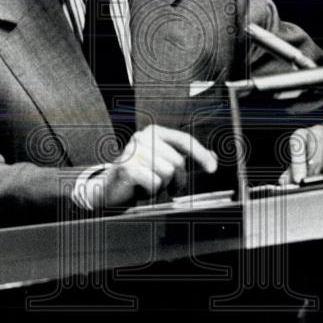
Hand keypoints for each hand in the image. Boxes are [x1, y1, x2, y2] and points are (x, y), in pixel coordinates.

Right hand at [91, 124, 218, 208]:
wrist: (110, 189)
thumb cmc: (139, 175)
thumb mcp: (164, 162)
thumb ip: (187, 158)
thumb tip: (213, 156)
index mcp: (154, 132)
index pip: (184, 140)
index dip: (201, 154)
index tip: (212, 168)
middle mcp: (143, 137)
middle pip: (178, 161)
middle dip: (177, 179)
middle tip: (166, 186)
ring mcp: (134, 151)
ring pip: (167, 173)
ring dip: (161, 186)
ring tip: (149, 184)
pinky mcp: (127, 167)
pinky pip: (155, 183)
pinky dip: (151, 191)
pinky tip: (140, 188)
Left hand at [280, 125, 322, 184]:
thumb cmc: (310, 162)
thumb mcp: (299, 167)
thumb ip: (292, 174)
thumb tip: (287, 183)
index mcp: (301, 135)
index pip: (297, 143)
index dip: (298, 162)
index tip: (299, 179)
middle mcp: (317, 131)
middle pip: (317, 140)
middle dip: (316, 163)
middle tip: (314, 178)